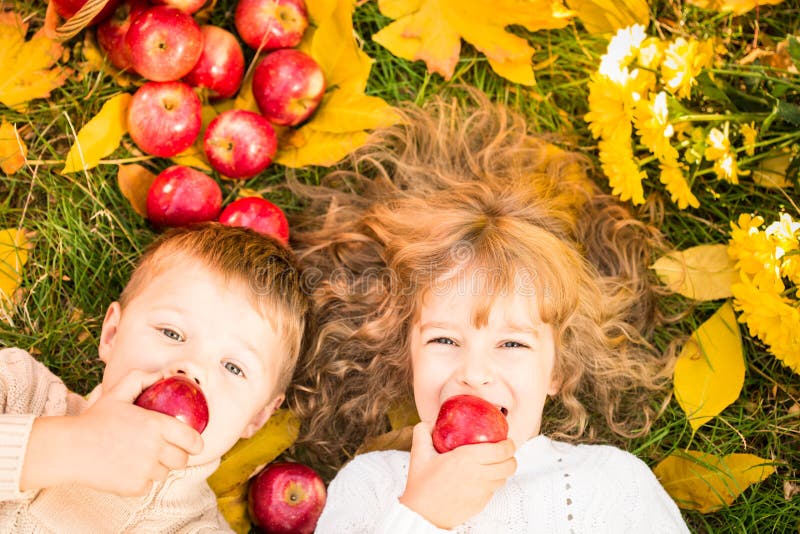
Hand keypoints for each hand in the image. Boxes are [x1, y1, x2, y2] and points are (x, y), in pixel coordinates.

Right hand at [21, 369, 203, 495]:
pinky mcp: (134, 487)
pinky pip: (148, 486)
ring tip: (140, 458)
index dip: (195, 443)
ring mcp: (145, 470)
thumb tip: (162, 374)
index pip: (193, 440)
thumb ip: (140, 380)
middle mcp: (154, 448)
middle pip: (182, 460)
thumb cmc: (94, 420)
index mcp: (156, 425)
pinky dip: (141, 481)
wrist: (70, 448)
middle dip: (176, 456)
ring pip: (165, 474)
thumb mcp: (117, 393)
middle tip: (165, 451)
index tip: (192, 444)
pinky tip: (127, 469)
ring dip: (157, 468)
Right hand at [398, 422, 516, 528]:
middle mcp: (478, 475)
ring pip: (504, 478)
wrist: (422, 514)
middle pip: (510, 465)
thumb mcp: (419, 454)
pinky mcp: (481, 504)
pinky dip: (492, 482)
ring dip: (502, 470)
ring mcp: (482, 492)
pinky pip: (493, 490)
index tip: (506, 440)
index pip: (501, 451)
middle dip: (511, 456)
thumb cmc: (421, 485)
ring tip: (493, 464)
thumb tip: (431, 423)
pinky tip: (480, 479)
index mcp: (467, 459)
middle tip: (503, 451)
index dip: (508, 444)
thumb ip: (423, 432)